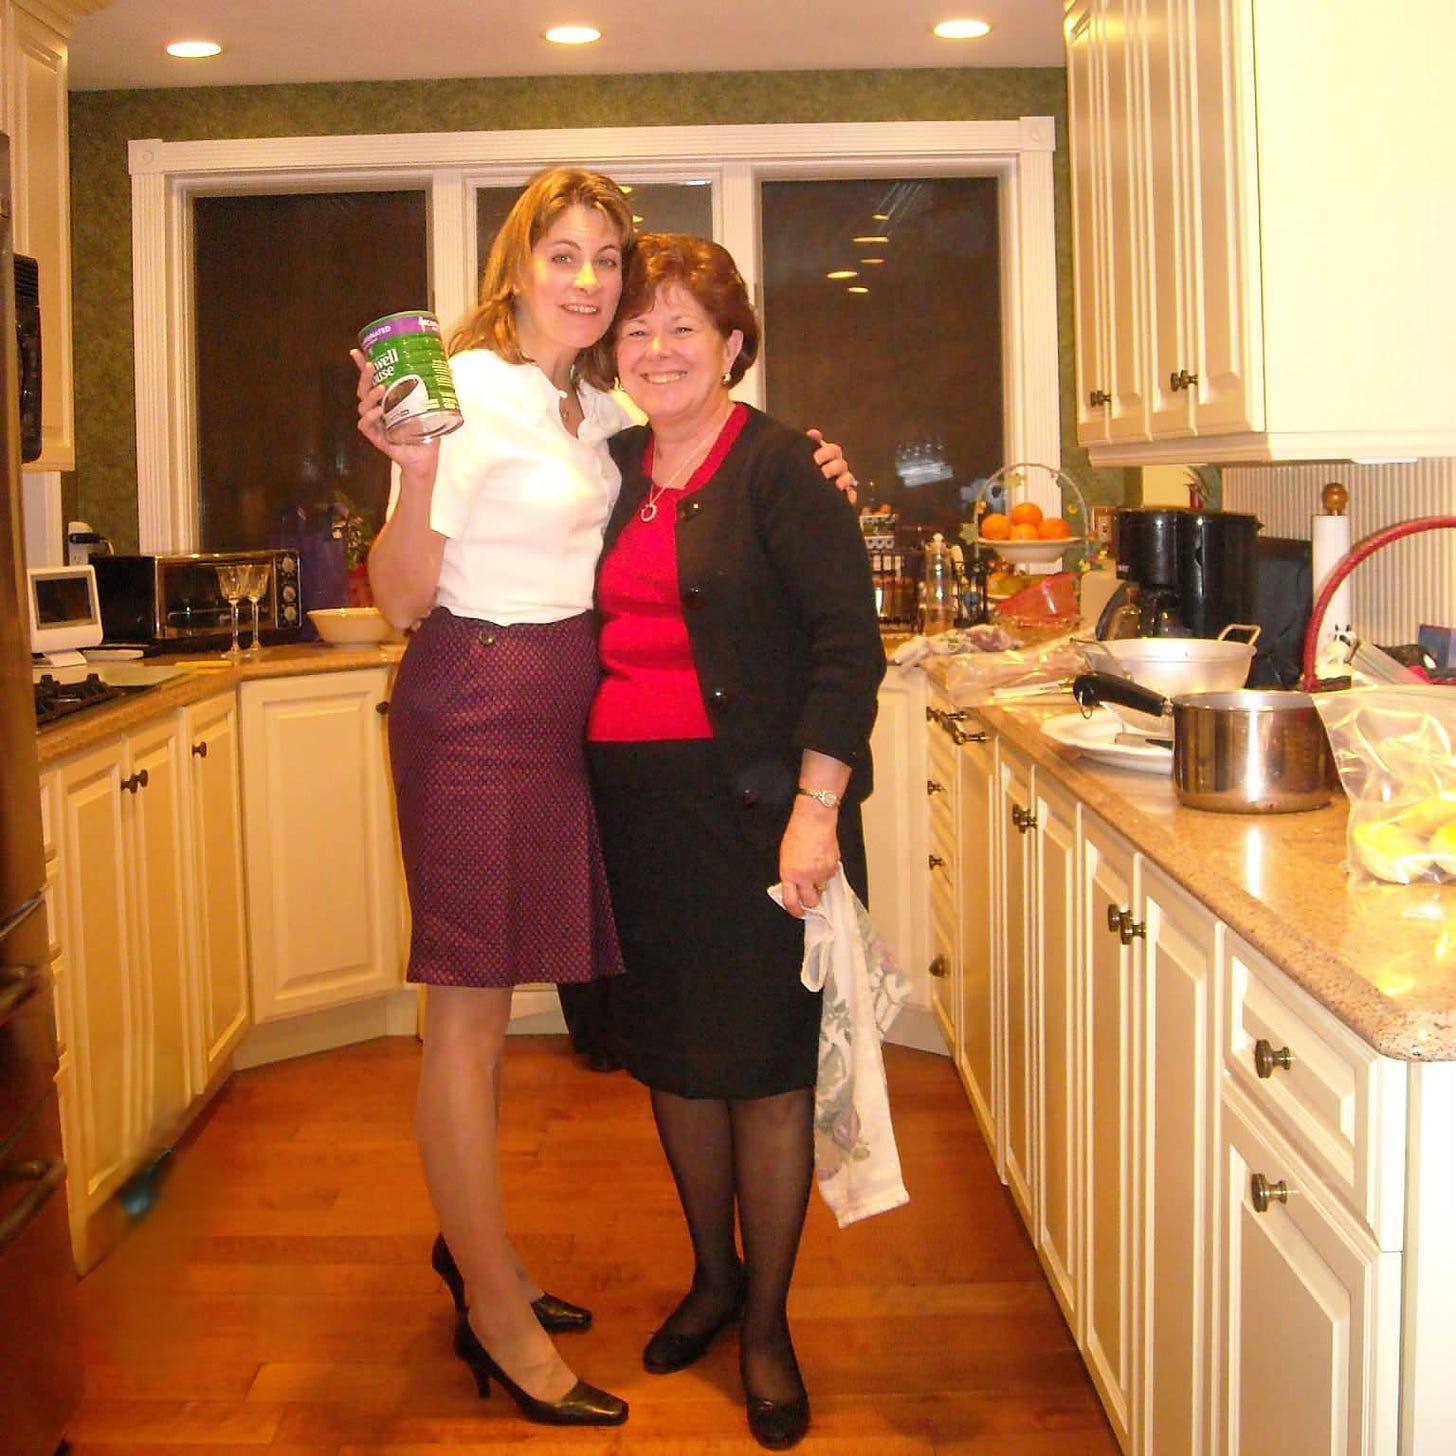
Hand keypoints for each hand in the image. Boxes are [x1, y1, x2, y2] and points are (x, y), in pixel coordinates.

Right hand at [352, 348, 440, 473]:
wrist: (426, 459)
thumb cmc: (426, 433)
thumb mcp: (432, 409)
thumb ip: (437, 391)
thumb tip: (449, 370)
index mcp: (388, 401)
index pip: (372, 381)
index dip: (362, 367)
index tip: (357, 351)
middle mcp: (378, 411)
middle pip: (363, 390)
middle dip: (364, 376)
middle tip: (370, 365)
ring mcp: (376, 425)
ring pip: (363, 407)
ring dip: (370, 396)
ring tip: (381, 388)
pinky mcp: (377, 438)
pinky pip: (365, 426)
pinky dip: (370, 418)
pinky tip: (379, 411)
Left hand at [777, 799, 840, 917]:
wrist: (814, 820)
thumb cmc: (798, 833)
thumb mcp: (785, 856)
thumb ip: (789, 873)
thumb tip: (793, 886)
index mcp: (789, 873)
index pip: (791, 901)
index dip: (795, 910)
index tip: (798, 912)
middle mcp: (805, 876)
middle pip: (811, 902)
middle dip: (811, 901)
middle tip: (810, 896)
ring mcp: (820, 873)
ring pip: (822, 888)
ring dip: (819, 883)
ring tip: (816, 868)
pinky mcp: (833, 867)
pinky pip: (831, 876)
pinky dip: (827, 872)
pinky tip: (822, 859)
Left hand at [807, 428, 857, 505]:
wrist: (795, 493)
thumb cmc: (801, 470)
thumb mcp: (801, 456)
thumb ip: (807, 445)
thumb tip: (814, 433)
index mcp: (828, 456)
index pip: (833, 450)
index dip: (826, 452)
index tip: (814, 459)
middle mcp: (837, 468)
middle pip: (841, 464)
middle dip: (832, 468)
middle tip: (821, 473)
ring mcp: (842, 482)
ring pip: (849, 478)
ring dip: (843, 481)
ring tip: (834, 485)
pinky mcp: (844, 497)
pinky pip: (851, 496)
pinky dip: (849, 496)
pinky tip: (843, 497)